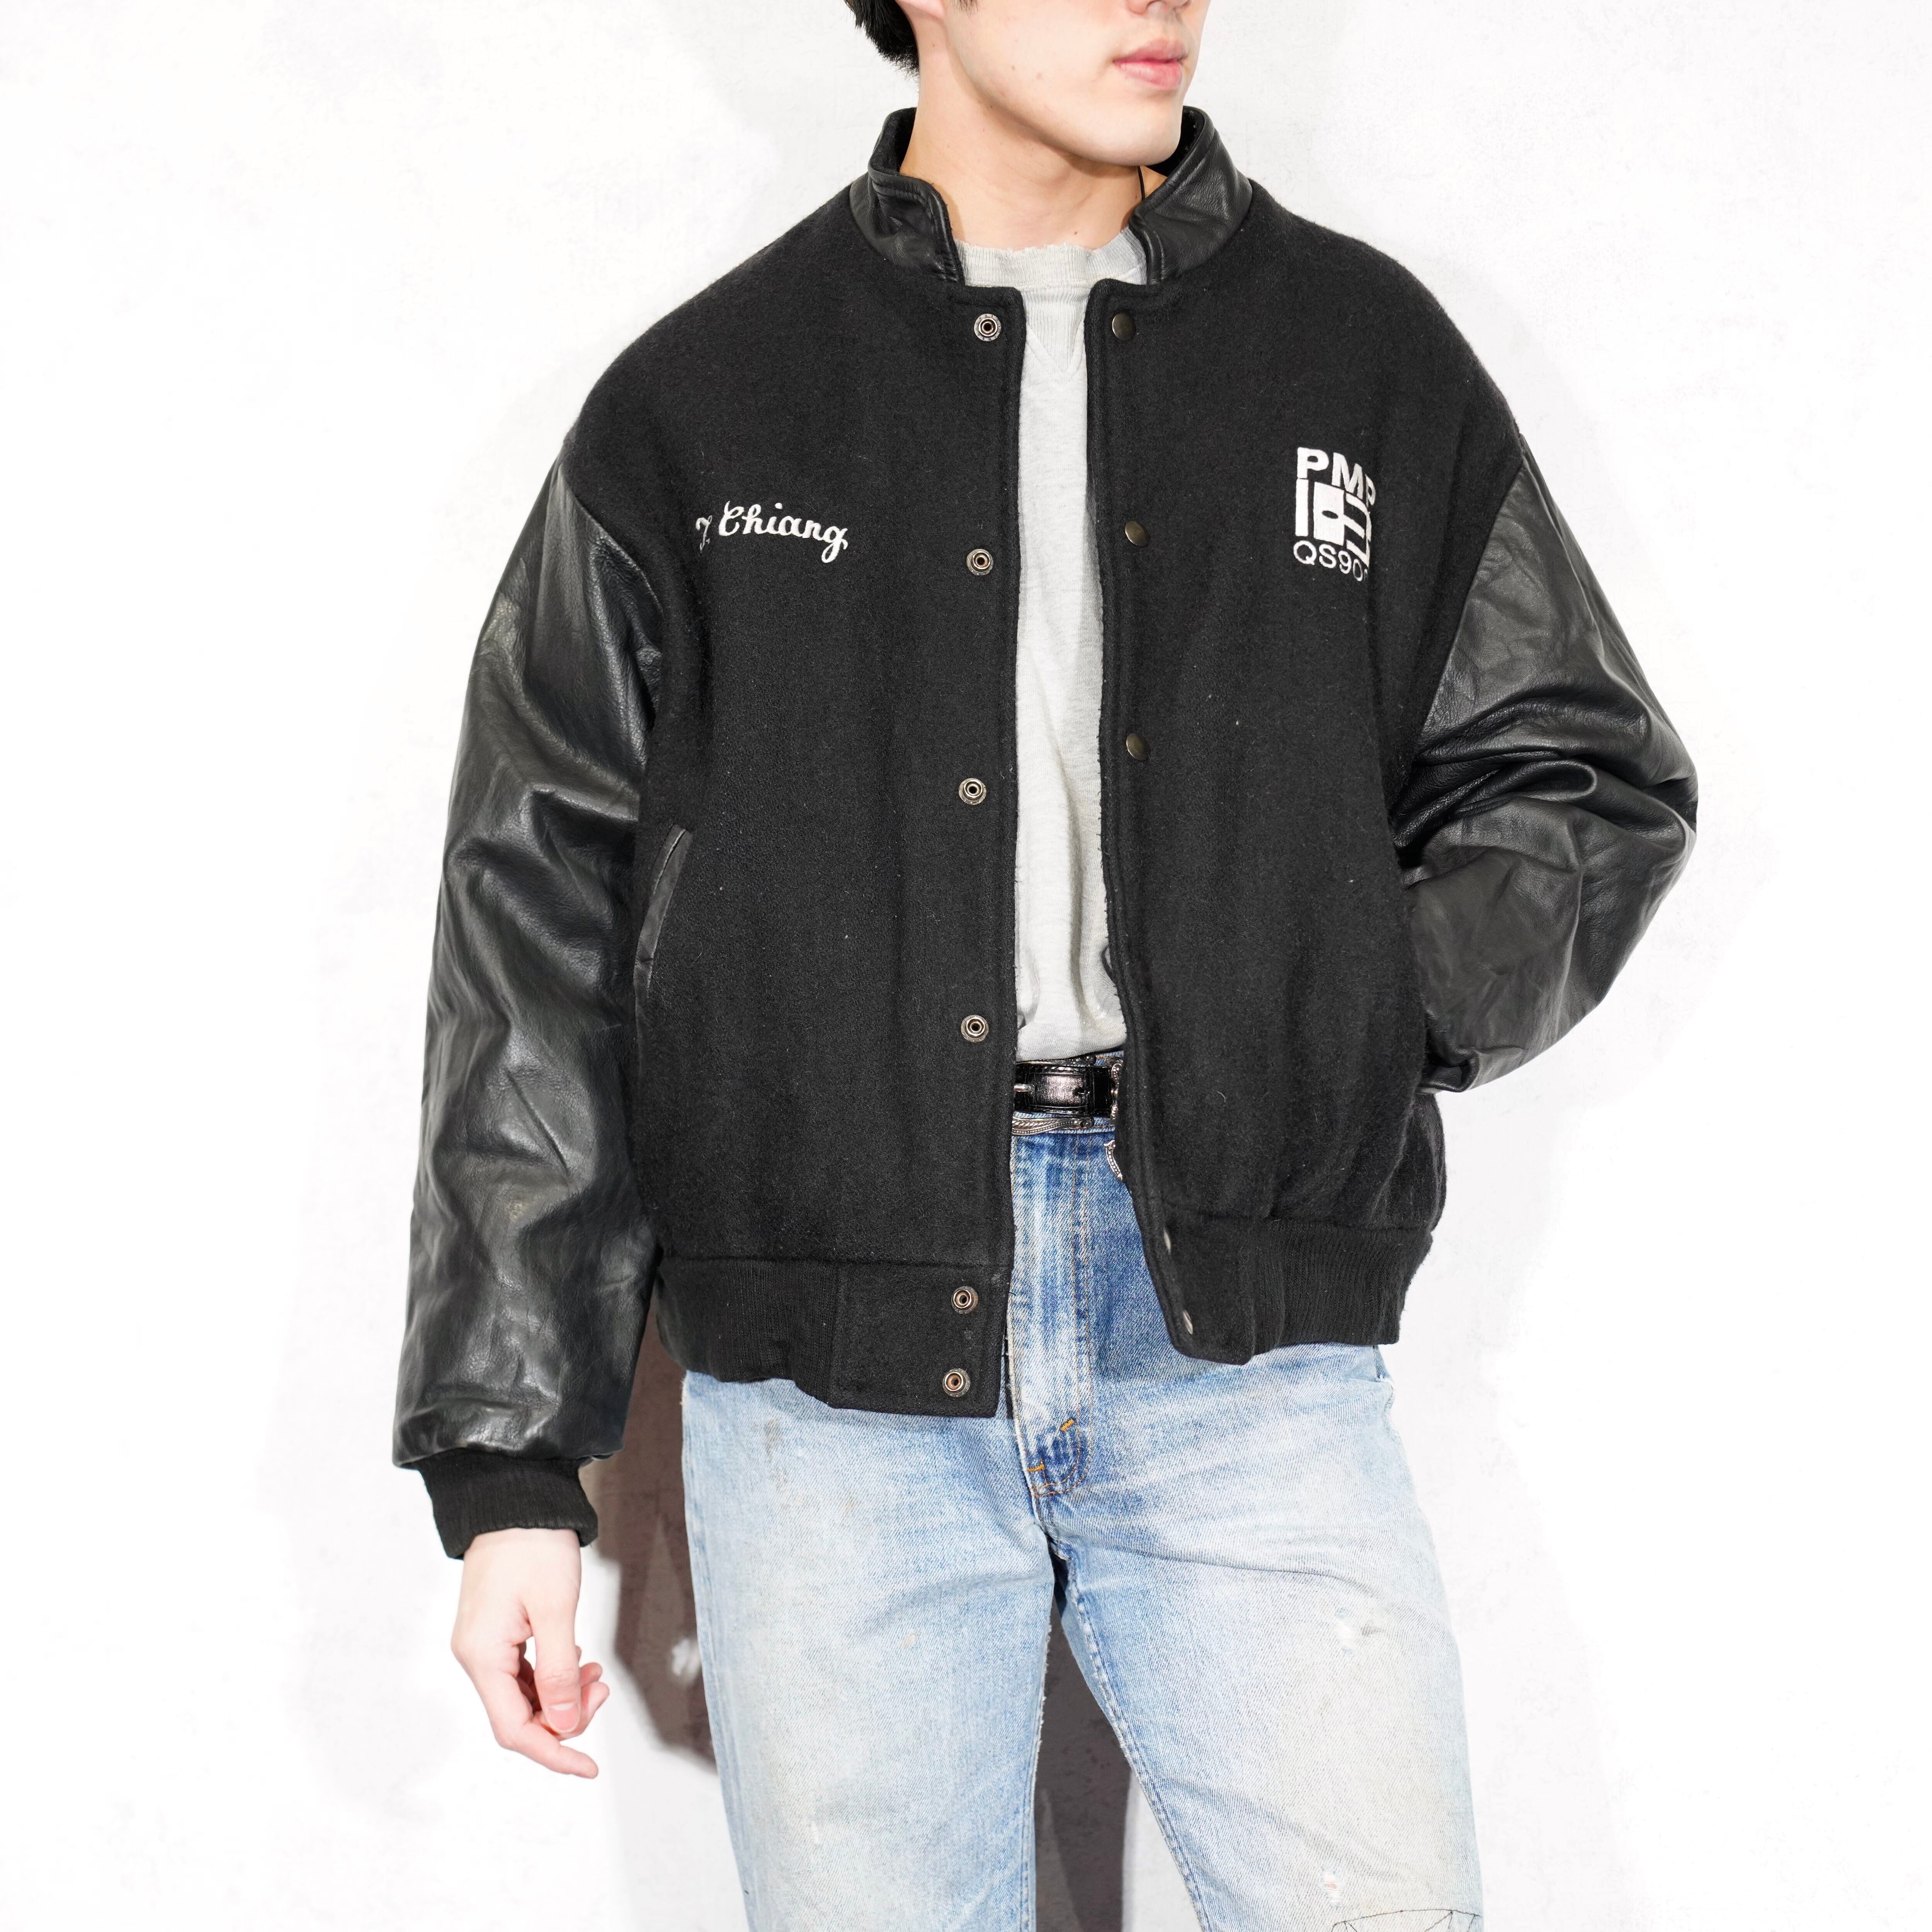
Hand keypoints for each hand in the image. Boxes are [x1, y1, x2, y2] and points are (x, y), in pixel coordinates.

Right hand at [451, 1527, 610, 1776]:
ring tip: (596, 1674)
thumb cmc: (534, 1547)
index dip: (553, 1752)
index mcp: (482, 1656)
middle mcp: (475, 1655)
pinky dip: (553, 1674)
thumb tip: (563, 1723)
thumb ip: (558, 1670)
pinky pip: (523, 1672)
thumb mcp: (555, 1609)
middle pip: (519, 1716)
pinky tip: (578, 1660)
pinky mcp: (496, 1631)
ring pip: (524, 1695)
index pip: (514, 1730)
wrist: (517, 1498)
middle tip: (602, 1688)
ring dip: (562, 1695)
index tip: (588, 1767)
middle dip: (565, 1715)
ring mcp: (484, 1643)